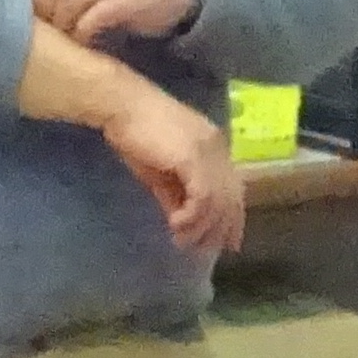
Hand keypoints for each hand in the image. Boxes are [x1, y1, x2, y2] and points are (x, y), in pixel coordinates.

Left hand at [29, 0, 199, 45]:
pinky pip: (92, 18)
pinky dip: (83, 34)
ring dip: (63, 25)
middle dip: (44, 14)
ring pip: (67, 0)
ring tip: (67, 42)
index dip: (33, 0)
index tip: (36, 22)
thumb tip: (40, 3)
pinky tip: (86, 44)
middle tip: (49, 35)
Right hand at [100, 87, 245, 261]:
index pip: (235, 189)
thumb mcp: (160, 174)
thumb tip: (184, 223)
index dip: (234, 220)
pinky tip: (176, 225)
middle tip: (198, 250)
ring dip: (200, 228)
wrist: (122, 107)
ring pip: (218, 203)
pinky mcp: (193, 157)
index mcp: (215, 148)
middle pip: (231, 200)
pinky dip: (192, 217)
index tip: (227, 245)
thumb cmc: (136, 135)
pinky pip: (203, 197)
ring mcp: (209, 151)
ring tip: (181, 241)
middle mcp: (219, 149)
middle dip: (217, 231)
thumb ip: (175, 197)